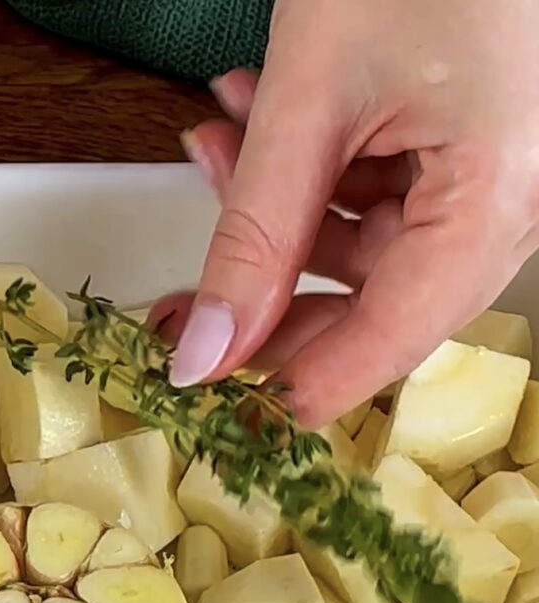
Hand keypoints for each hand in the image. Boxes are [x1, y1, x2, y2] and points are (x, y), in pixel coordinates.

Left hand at [164, 0, 538, 426]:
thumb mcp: (311, 97)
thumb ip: (254, 236)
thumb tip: (209, 347)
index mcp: (502, 196)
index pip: (390, 341)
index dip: (299, 385)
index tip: (229, 414)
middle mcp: (516, 197)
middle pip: (374, 302)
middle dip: (267, 290)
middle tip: (186, 301)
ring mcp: (495, 171)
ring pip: (366, 244)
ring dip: (277, 210)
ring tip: (215, 143)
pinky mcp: (469, 143)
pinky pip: (379, 193)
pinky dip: (311, 169)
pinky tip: (253, 120)